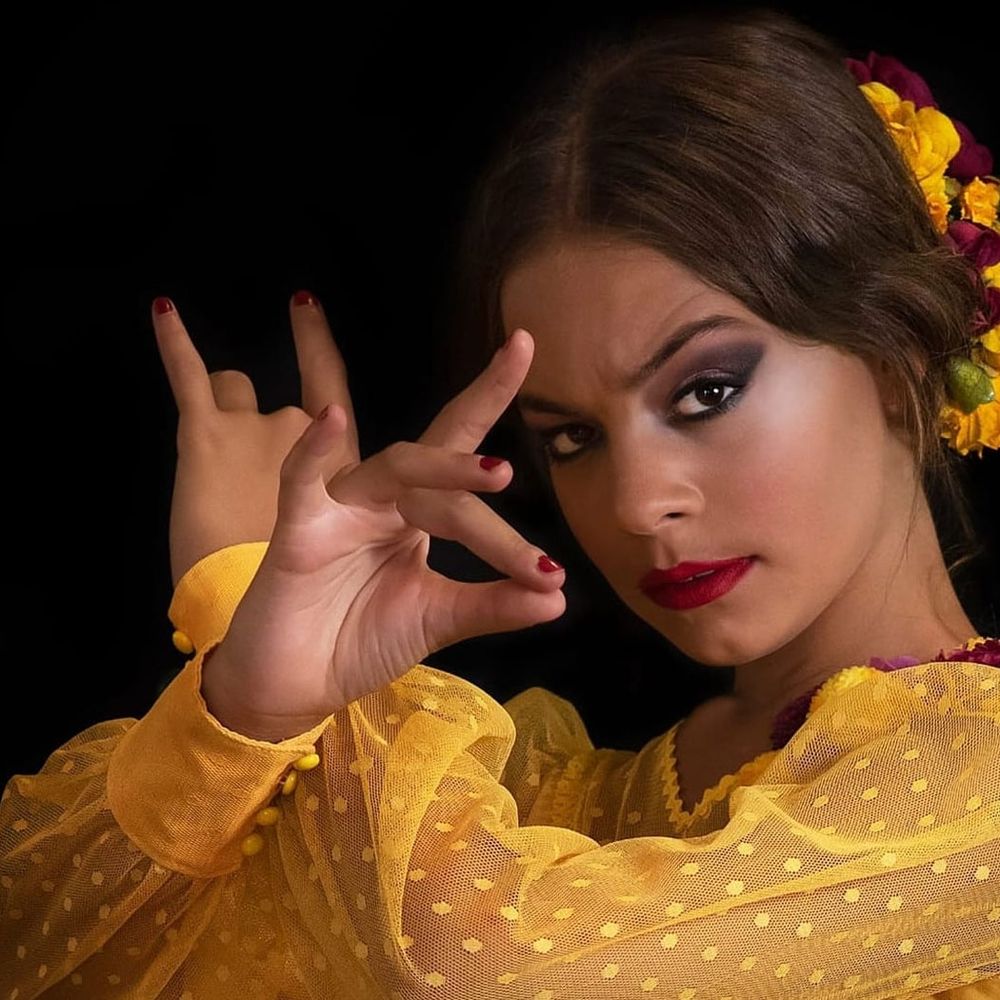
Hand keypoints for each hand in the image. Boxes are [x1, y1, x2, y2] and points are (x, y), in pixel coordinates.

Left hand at [152, 293, 360, 587]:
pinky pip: (189, 374)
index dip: (317, 345)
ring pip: (236, 386)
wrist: (245, 599)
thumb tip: (299, 506)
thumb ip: (314, 508)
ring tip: (214, 455)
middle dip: (268, 424)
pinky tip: (163, 309)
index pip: (331, 392)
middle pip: (285, 398)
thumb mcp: (318, 542)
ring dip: (227, 403)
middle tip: (265, 428)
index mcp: (333, 462)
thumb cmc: (284, 584)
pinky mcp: (206, 432)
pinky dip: (175, 341)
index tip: (307, 304)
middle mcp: (302, 429)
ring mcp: (254, 426)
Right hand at [201, 328, 566, 738]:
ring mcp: (339, 508)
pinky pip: (301, 479)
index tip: (523, 343)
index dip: (489, 396)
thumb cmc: (358, 641)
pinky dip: (314, 450)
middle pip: (435, 457)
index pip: (460, 450)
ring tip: (496, 474)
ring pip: (393, 468)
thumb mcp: (438, 619)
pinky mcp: (297, 529)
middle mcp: (383, 500)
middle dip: (477, 443)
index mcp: (416, 514)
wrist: (294, 688)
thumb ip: (493, 604)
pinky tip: (331, 421)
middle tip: (517, 430)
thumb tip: (560, 597)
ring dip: (444, 469)